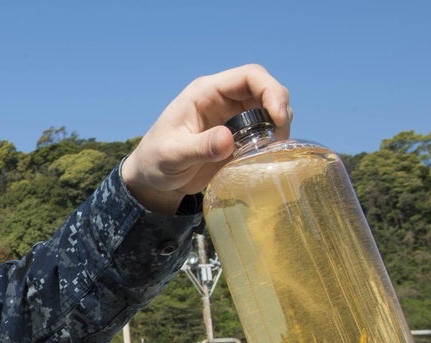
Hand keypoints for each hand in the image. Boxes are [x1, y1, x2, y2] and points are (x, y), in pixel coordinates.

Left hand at [120, 64, 292, 212]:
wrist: (150, 178)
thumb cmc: (155, 161)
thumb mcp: (171, 155)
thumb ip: (198, 147)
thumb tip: (227, 140)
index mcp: (206, 93)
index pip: (249, 76)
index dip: (270, 90)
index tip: (278, 116)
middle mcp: (223, 100)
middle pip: (265, 91)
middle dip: (279, 109)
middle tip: (280, 139)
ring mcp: (232, 118)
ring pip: (268, 111)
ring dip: (278, 127)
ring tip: (271, 150)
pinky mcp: (237, 137)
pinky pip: (263, 133)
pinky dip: (271, 142)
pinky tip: (265, 158)